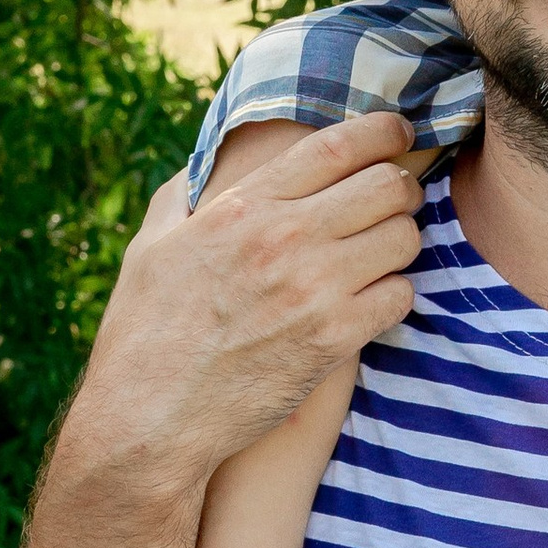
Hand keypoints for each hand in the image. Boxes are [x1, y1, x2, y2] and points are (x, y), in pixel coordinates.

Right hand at [35, 113, 423, 539]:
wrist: (150, 418)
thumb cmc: (144, 331)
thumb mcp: (151, 244)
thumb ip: (186, 192)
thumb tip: (213, 161)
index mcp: (243, 206)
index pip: (338, 145)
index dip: (382, 129)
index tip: (398, 130)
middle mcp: (285, 239)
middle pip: (386, 185)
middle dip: (398, 188)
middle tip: (393, 201)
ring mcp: (314, 290)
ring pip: (403, 238)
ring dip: (399, 243)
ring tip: (379, 254)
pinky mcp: (334, 340)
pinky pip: (400, 297)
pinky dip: (394, 295)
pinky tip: (371, 302)